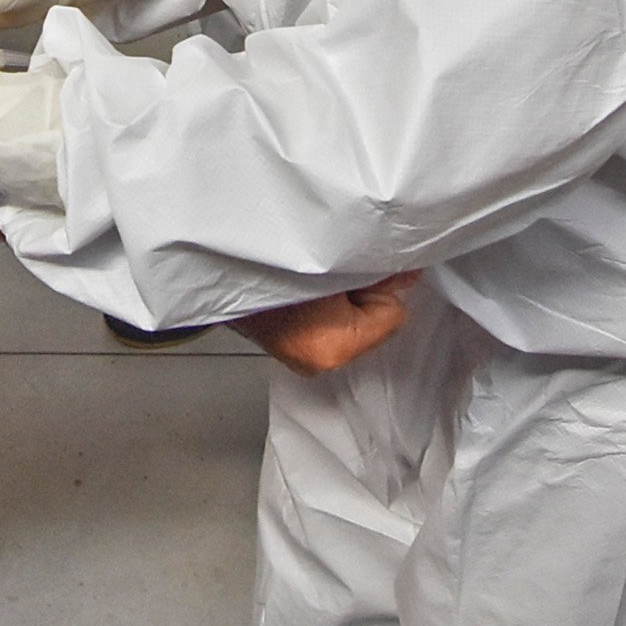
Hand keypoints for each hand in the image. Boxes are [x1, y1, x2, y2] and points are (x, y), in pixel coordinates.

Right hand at [238, 274, 416, 375]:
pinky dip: (330, 313)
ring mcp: (308, 362)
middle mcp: (323, 363)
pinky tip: (309, 298)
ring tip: (318, 283)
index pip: (393, 313)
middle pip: (376, 323)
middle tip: (334, 273)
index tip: (357, 269)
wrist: (218, 273)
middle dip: (365, 298)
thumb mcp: (331, 262)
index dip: (380, 287)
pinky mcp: (298, 354)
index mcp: (334, 345)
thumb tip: (407, 272)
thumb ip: (376, 272)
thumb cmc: (267, 265)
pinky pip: (335, 330)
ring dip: (347, 304)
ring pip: (356, 326)